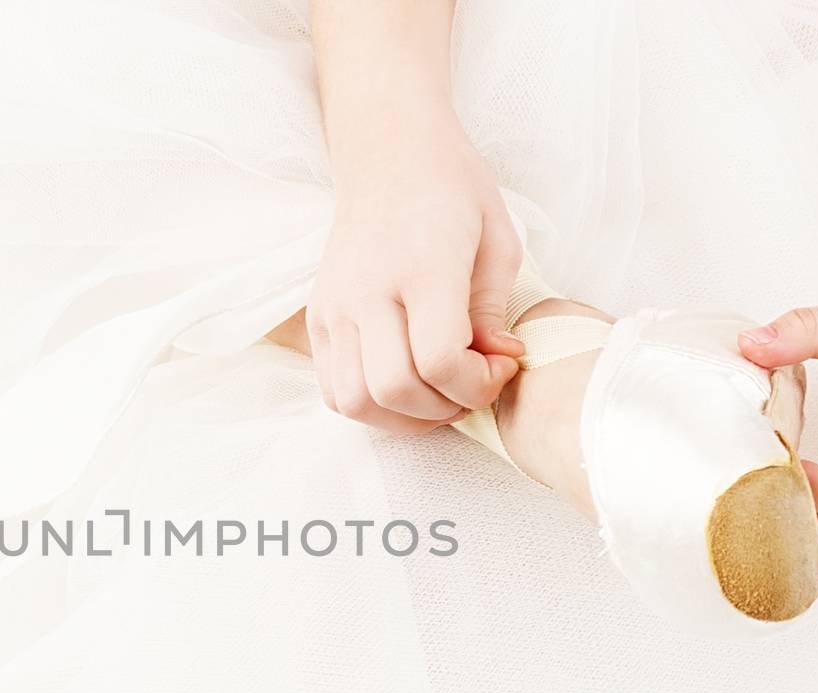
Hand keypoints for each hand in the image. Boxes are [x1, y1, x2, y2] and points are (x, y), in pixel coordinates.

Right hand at [307, 113, 524, 433]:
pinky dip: (371, 406)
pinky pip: (334, 391)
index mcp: (421, 266)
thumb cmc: (451, 191)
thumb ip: (496, 310)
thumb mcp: (497, 240)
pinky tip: (404, 385)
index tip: (500, 365)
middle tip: (473, 383)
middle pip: (395, 390)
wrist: (387, 152)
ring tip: (437, 393)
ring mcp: (334, 308)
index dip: (477, 385)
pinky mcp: (317, 319)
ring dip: (405, 416)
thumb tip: (496, 361)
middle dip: (446, 406)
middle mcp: (366, 291)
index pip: (438, 360)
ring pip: (356, 402)